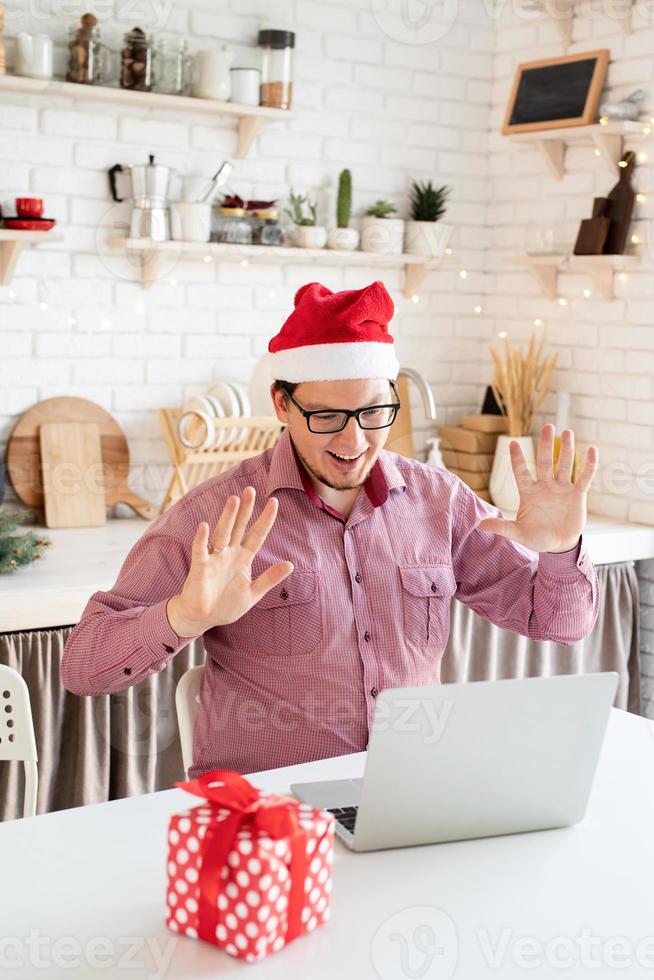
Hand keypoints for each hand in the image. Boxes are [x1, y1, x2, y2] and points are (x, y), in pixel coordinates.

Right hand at [167, 487, 292, 636]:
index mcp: (243, 558)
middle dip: (245, 509)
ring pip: (222, 533)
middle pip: (239, 527)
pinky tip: (204, 526)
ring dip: (227, 517)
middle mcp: (229, 553)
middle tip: (250, 490)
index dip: (266, 519)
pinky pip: (200, 550)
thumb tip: (291, 564)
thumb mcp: (253, 593)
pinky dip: (201, 539)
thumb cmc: (226, 604)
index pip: (257, 535)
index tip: (274, 501)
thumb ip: (270, 578)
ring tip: (233, 500)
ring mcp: (214, 558)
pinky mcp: (200, 567)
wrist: (203, 618)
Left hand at [477, 424, 597, 553]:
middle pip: (545, 462)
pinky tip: (592, 450)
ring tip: (568, 432)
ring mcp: (561, 488)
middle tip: (548, 426)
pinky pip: (584, 478)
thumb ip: (502, 527)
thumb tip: (481, 524)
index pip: (521, 472)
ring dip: (567, 450)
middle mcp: (545, 486)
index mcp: (528, 493)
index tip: (513, 443)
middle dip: (546, 445)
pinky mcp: (577, 495)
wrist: (558, 545)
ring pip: (564, 465)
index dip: (517, 459)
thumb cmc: (536, 538)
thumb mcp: (518, 534)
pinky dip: (589, 466)